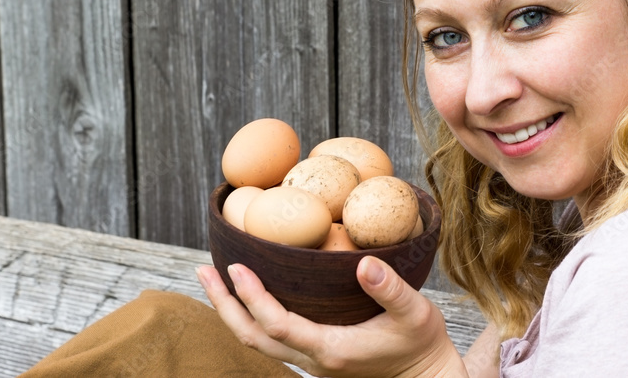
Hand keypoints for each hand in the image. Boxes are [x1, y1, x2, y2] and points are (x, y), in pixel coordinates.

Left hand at [198, 256, 467, 377]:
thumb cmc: (423, 345)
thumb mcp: (416, 312)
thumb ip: (390, 289)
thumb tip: (365, 264)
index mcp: (331, 348)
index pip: (276, 324)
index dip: (251, 296)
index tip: (234, 266)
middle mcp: (314, 360)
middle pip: (253, 337)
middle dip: (224, 304)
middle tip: (204, 269)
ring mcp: (313, 363)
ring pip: (260, 342)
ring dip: (234, 311)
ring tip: (217, 279)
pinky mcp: (319, 359)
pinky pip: (274, 340)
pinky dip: (255, 316)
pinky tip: (254, 295)